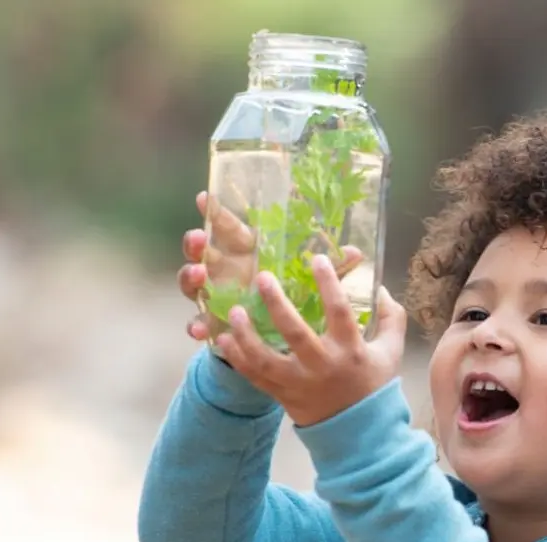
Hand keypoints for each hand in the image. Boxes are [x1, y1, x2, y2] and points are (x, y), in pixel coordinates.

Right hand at [178, 191, 365, 341]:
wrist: (279, 340)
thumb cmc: (293, 296)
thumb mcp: (311, 279)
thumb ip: (330, 268)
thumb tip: (356, 253)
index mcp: (249, 251)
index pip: (229, 226)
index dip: (216, 211)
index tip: (206, 197)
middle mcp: (227, 269)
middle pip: (203, 250)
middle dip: (196, 243)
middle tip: (198, 237)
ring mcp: (216, 294)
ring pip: (193, 283)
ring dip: (190, 277)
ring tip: (199, 275)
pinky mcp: (214, 322)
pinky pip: (199, 322)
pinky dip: (197, 325)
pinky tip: (199, 330)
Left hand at [216, 255, 406, 426]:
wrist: (359, 432)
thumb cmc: (373, 385)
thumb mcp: (391, 351)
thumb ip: (392, 318)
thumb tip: (379, 287)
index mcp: (350, 350)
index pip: (339, 311)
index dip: (329, 283)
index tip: (317, 258)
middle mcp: (322, 366)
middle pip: (295, 333)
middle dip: (276, 304)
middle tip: (262, 278)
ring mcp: (299, 383)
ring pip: (266, 359)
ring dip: (246, 335)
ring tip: (235, 311)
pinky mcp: (283, 396)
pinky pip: (254, 377)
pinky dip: (237, 359)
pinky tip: (223, 340)